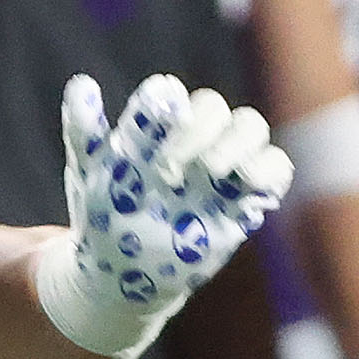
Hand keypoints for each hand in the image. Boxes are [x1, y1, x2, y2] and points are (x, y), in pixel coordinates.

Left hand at [36, 75, 292, 358]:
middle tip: (166, 169)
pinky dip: (268, 168)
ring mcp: (222, 168)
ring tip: (212, 170)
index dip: (162, 101)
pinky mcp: (246, 198)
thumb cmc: (103, 218)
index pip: (167, 96)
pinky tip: (246, 182)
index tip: (149, 120)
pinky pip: (276, 168)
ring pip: (250, 127)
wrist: (121, 275)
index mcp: (154, 129)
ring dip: (235, 141)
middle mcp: (192, 141)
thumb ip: (83, 131)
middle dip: (194, 129)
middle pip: (212, 107)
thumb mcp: (87, 177)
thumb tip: (81, 83)